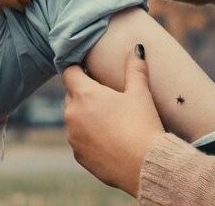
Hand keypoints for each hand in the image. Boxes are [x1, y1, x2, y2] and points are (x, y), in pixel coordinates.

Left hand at [62, 45, 164, 196]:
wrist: (145, 165)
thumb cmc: (142, 124)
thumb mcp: (140, 92)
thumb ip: (135, 68)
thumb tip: (138, 47)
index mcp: (84, 95)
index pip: (69, 72)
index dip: (78, 68)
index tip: (89, 68)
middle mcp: (72, 115)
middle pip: (71, 94)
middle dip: (84, 91)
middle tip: (105, 93)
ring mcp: (72, 137)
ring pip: (73, 118)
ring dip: (85, 114)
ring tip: (108, 117)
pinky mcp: (78, 156)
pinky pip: (78, 139)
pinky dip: (88, 135)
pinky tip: (108, 137)